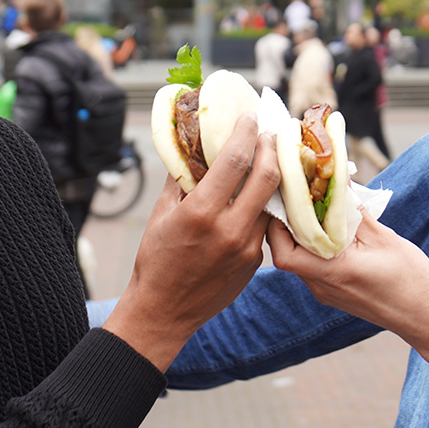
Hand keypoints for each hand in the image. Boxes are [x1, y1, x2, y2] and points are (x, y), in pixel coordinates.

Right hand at [105, 112, 278, 370]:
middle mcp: (230, 229)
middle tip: (269, 133)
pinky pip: (264, 225)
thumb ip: (182, 179)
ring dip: (271, 177)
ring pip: (270, 201)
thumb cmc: (156, 260)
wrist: (165, 311)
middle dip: (271, 148)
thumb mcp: (161, 214)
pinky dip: (260, 207)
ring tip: (267, 159)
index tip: (249, 116)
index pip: (235, 160)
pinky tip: (255, 197)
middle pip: (267, 177)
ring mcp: (248, 248)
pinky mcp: (255, 262)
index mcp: (202, 213)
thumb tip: (194, 146)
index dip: (245, 132)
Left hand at [266, 207, 428, 340]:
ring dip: (302, 233)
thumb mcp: (384, 238)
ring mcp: (328, 293)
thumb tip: (338, 182)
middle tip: (298, 196)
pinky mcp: (336, 293)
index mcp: (333, 273)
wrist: (428, 318)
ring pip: (300, 259)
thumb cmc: (412, 281)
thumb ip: (355, 211)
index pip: (284, 253)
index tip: (287, 198)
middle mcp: (323, 286)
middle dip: (287, 223)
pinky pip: (315, 265)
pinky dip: (316, 245)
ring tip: (314, 206)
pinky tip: (330, 227)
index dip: (277, 225)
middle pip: (287, 253)